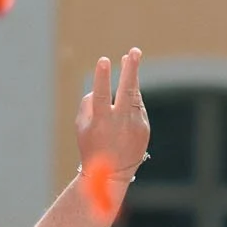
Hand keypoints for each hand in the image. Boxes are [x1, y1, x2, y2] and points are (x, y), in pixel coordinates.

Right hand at [76, 48, 148, 194]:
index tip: (104, 60)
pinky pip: (137, 107)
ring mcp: (136, 125)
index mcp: (102, 122)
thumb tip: (99, 89)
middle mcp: (121, 123)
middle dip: (131, 69)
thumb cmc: (91, 146)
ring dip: (133, 76)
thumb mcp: (81, 126)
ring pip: (135, 95)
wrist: (112, 175)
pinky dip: (132, 98)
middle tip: (134, 51)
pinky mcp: (145, 128)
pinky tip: (127, 90)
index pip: (101, 95)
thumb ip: (88, 104)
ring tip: (131, 58)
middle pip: (128, 91)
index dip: (102, 77)